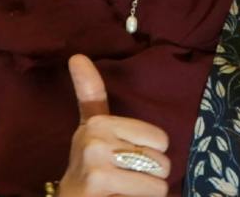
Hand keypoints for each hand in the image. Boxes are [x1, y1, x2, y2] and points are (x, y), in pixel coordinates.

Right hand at [59, 55, 171, 196]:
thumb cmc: (87, 168)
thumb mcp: (90, 129)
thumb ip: (91, 94)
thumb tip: (78, 56)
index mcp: (98, 123)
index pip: (160, 139)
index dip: (150, 156)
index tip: (122, 160)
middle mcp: (94, 139)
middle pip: (161, 162)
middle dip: (148, 178)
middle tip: (121, 181)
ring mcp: (96, 164)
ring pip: (158, 184)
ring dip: (144, 194)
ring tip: (120, 191)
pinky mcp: (99, 185)